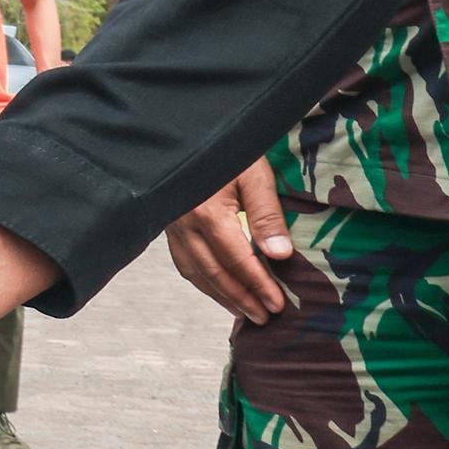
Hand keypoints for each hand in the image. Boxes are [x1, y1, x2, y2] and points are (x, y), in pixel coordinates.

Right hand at [165, 162, 295, 322]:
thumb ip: (266, 215)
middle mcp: (185, 225)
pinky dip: (201, 280)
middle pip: (215, 273)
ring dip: (221, 295)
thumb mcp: (253, 174)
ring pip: (196, 271)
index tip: (277, 303)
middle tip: (264, 317)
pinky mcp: (168, 224)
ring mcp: (173, 226)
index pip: (238, 260)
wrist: (182, 131)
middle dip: (242, 298)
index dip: (259, 285)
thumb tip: (280, 255)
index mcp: (208, 213)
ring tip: (243, 312)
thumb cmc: (225, 148)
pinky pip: (183, 261)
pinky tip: (215, 287)